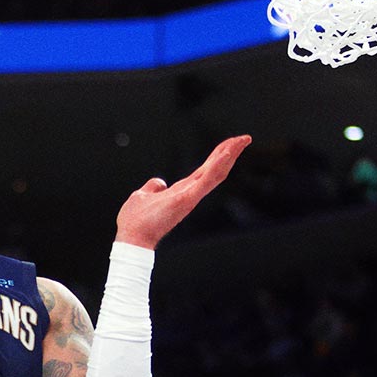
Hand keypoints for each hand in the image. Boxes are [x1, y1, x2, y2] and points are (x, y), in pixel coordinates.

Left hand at [115, 135, 251, 248]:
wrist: (132, 238)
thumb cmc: (136, 221)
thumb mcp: (143, 196)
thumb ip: (153, 188)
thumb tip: (159, 182)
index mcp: (182, 191)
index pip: (204, 170)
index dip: (218, 156)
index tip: (230, 144)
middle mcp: (190, 193)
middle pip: (215, 169)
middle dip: (230, 152)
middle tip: (245, 138)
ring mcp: (190, 196)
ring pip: (215, 173)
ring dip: (229, 155)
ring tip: (242, 141)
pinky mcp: (187, 199)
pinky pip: (205, 180)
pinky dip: (216, 166)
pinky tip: (226, 154)